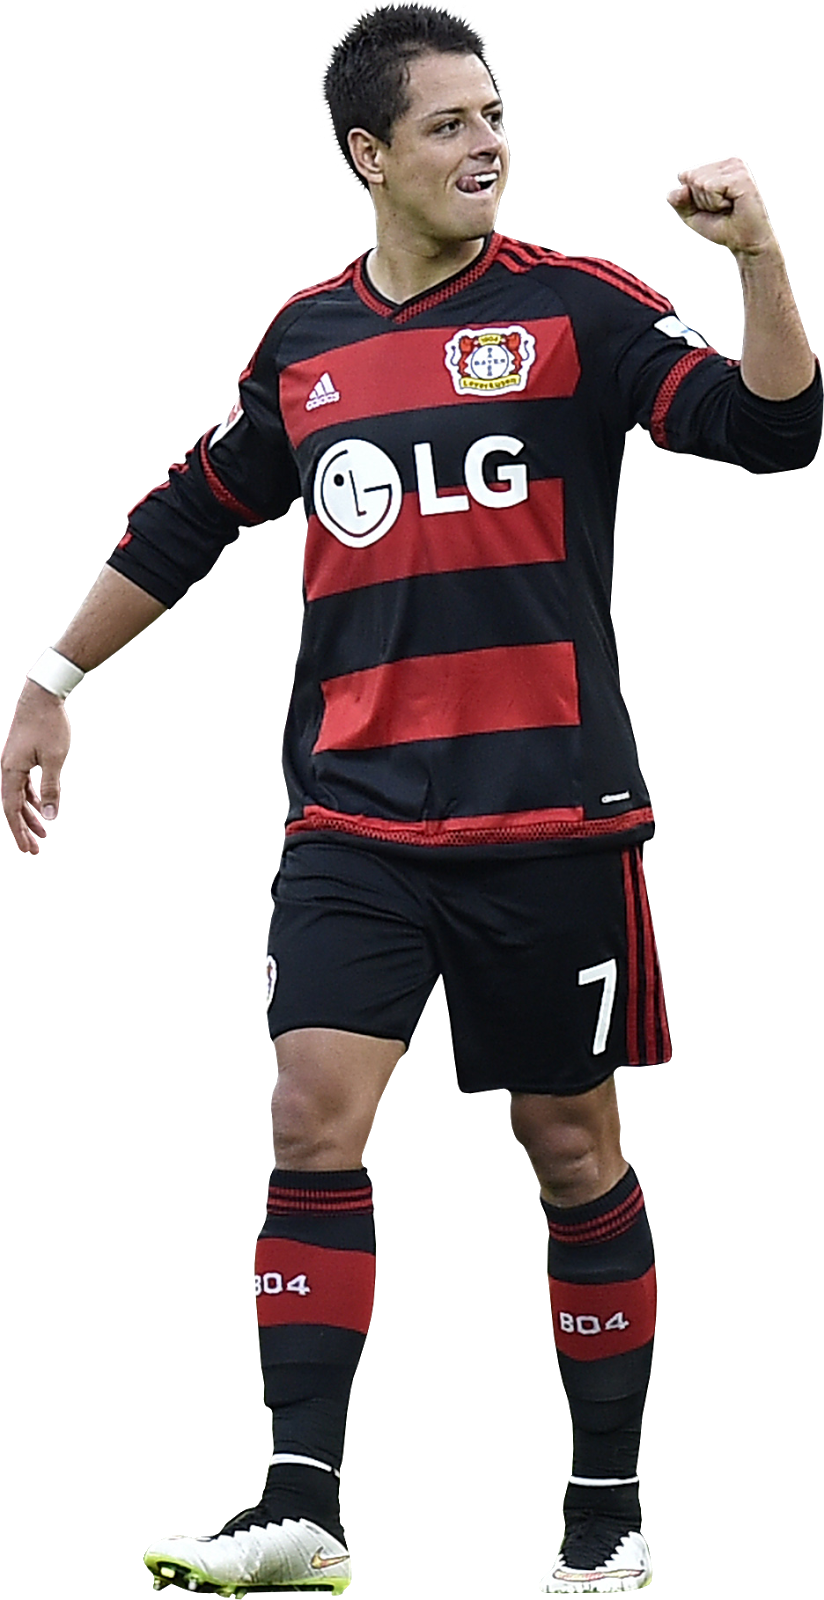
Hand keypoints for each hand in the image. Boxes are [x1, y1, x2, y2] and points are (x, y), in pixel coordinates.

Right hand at [1, 682, 70, 854]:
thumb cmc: (49, 725)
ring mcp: (13, 762)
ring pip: (18, 796)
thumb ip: (51, 790)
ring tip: (42, 834)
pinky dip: (32, 799)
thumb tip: (50, 817)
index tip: (27, 849)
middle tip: (32, 850)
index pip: (11, 809)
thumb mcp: (54, 760)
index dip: (18, 831)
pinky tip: (41, 809)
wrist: (42, 695)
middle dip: (22, 829)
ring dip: (28, 815)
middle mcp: (7, 768)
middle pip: (12, 806)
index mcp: (11, 771)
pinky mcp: (20, 756)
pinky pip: (24, 785)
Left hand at [666, 155, 779, 256]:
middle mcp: (728, 161)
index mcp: (717, 165)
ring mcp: (736, 167)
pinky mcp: (741, 176)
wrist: (743, 242)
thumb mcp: (691, 214)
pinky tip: (732, 205)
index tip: (712, 206)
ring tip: (728, 207)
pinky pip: (711, 187)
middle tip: (721, 209)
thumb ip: (678, 200)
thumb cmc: (720, 226)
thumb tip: (681, 185)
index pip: (684, 175)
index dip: (692, 199)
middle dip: (701, 201)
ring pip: (700, 182)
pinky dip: (717, 203)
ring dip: (710, 203)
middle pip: (691, 177)